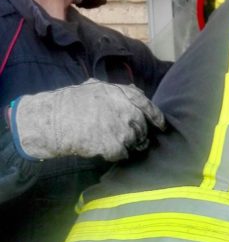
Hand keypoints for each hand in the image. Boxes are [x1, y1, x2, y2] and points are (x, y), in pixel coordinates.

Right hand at [10, 79, 165, 160]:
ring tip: (109, 139)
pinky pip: (124, 154)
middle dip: (138, 133)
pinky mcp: (116, 146)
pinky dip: (116, 154)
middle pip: (143, 128)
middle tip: (125, 135)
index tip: (161, 125)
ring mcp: (123, 130)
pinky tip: (103, 148)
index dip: (157, 117)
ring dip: (127, 144)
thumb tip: (136, 90)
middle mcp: (127, 111)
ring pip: (135, 142)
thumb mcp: (95, 87)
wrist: (54, 121)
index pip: (149, 106)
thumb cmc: (71, 103)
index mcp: (122, 95)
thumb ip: (118, 90)